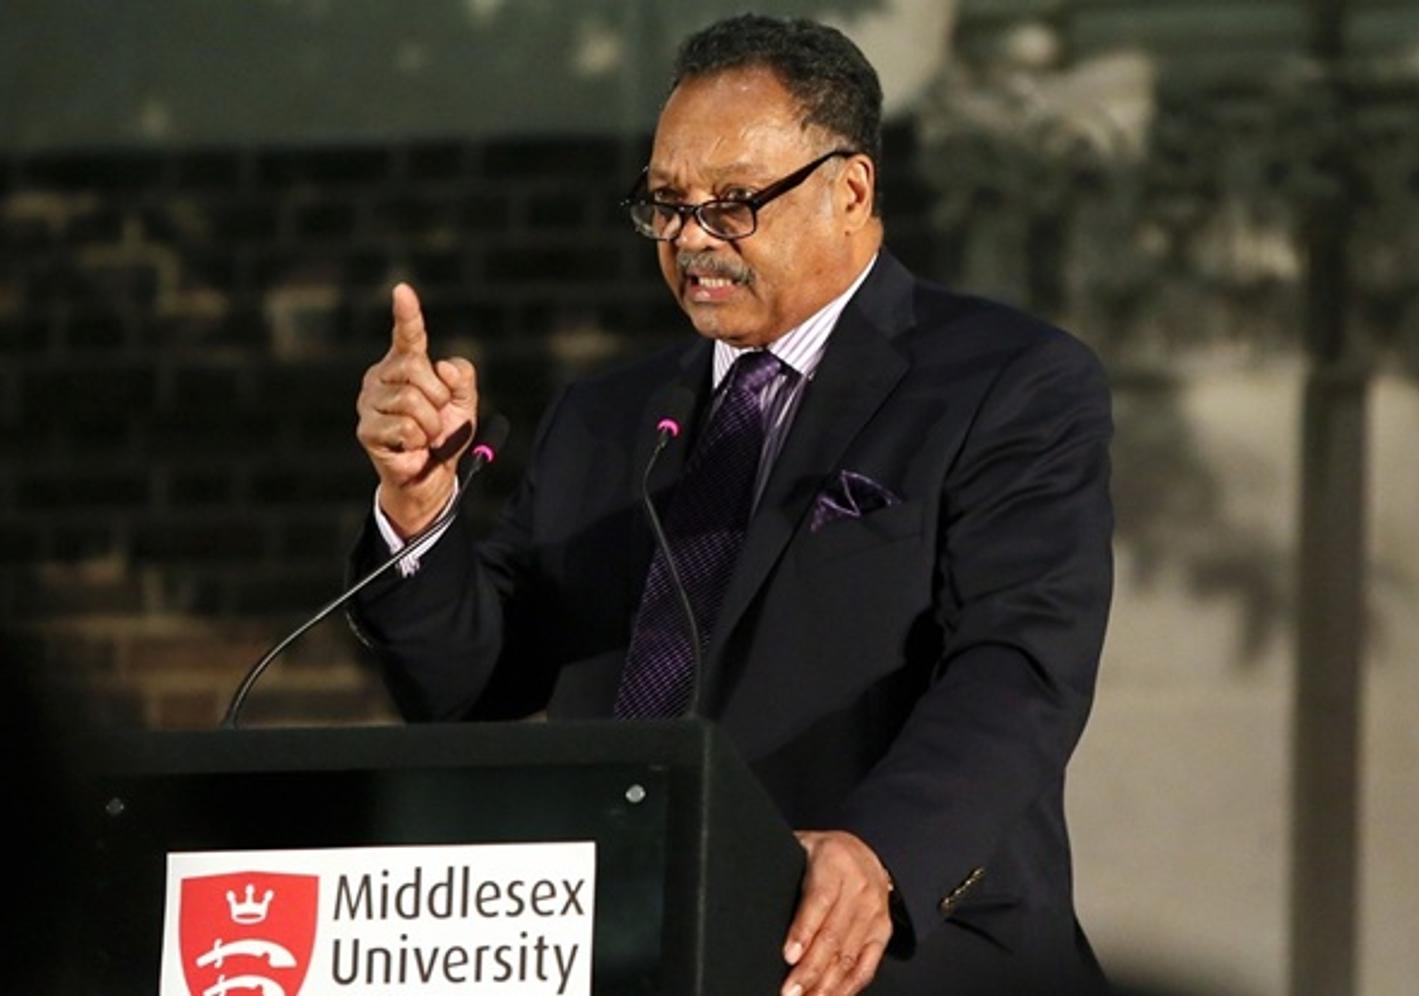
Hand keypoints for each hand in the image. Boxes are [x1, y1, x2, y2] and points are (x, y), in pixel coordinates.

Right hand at [355, 283, 477, 535]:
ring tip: (425, 435)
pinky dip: (418, 440)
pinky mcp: (366, 429)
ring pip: (411, 400)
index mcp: (404, 364)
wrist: (433, 474)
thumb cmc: (445, 433)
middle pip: (415, 368)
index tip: (403, 290)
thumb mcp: (464, 402)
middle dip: (438, 396)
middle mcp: (380, 377)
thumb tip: (441, 366)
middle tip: (437, 416)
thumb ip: (462, 378)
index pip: (406, 335)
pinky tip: (411, 446)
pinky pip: (405, 427)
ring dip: (430, 423)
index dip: (406, 314)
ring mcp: (369, 403)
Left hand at [781, 830, 893, 995]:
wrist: (863, 852)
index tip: (788, 955)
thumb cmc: (822, 854)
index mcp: (834, 862)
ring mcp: (873, 912)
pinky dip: (848, 987)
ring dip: (826, 985)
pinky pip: (866, 966)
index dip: (803, 931)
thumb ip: (780, 865)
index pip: (819, 901)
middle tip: (790, 991)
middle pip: (833, 936)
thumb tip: (746, 888)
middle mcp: (859, 888)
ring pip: (849, 957)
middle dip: (810, 970)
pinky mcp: (882, 932)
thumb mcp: (800, 847)